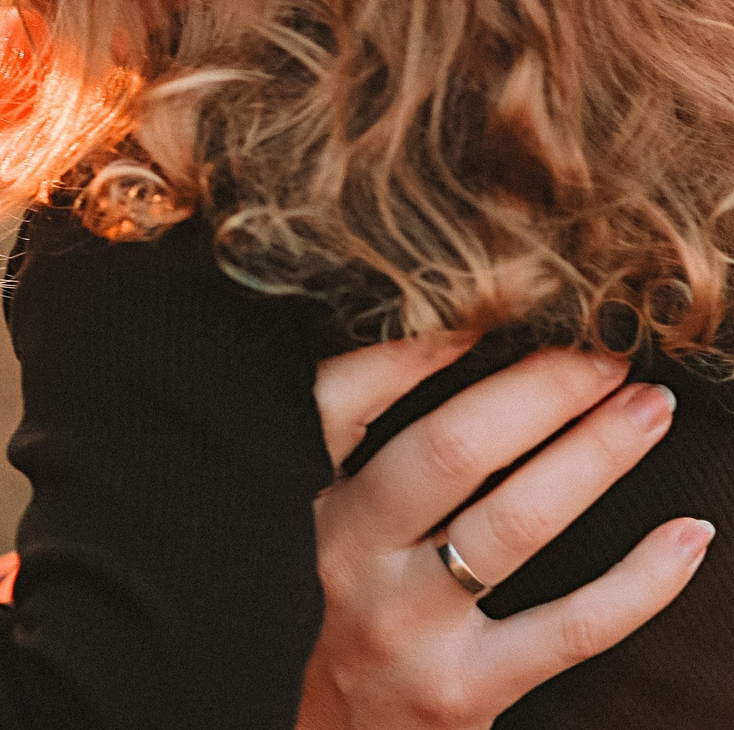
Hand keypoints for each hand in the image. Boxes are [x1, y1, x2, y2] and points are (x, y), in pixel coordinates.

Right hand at [301, 338, 714, 727]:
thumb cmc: (343, 607)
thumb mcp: (321, 521)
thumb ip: (361, 444)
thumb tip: (455, 336)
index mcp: (307, 499)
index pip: (343, 398)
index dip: (417, 345)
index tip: (494, 304)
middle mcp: (346, 558)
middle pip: (448, 453)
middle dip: (539, 390)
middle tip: (606, 352)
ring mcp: (406, 628)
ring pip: (514, 527)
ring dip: (594, 456)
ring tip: (649, 408)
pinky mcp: (464, 690)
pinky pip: (570, 627)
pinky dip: (640, 579)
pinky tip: (687, 536)